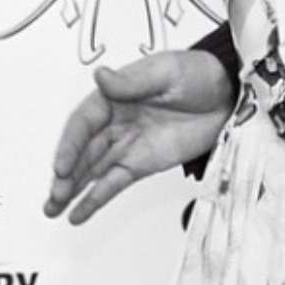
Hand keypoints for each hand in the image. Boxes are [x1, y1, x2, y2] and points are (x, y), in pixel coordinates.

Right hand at [43, 50, 233, 223]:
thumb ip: (132, 81)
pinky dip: (96, 197)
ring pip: (93, 169)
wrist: (231, 95)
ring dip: (72, 188)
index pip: (84, 121)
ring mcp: (128, 144)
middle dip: (67, 173)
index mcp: (117, 95)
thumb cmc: (200, 73)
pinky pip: (114, 181)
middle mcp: (117, 121)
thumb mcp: (167, 72)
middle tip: (56, 193)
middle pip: (84, 149)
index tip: (62, 165)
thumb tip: (100, 76)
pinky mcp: (142, 162)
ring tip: (53, 208)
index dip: (70, 143)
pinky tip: (78, 212)